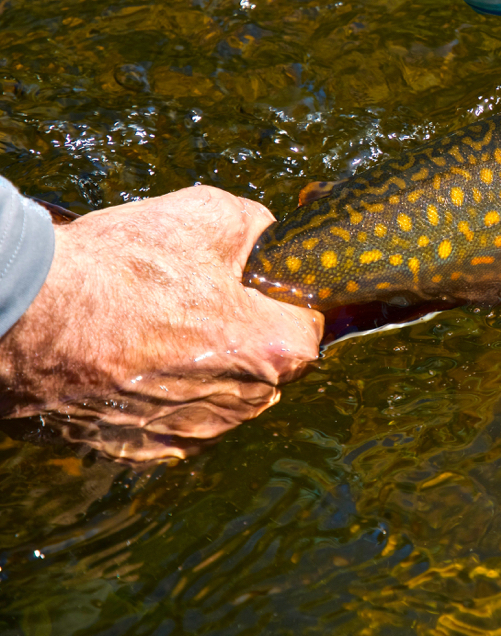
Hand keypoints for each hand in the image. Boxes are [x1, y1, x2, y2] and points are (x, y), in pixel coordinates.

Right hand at [0, 186, 322, 461]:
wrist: (24, 315)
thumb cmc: (121, 266)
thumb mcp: (211, 215)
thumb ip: (261, 231)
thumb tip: (269, 241)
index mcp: (272, 352)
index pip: (308, 324)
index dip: (280, 296)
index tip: (252, 283)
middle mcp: (240, 406)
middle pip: (264, 363)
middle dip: (241, 330)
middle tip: (192, 296)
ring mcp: (190, 434)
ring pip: (218, 391)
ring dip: (199, 362)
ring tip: (150, 323)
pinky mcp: (142, 449)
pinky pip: (170, 415)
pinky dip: (155, 388)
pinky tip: (126, 355)